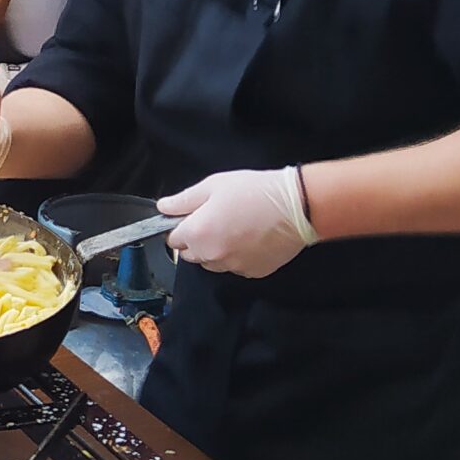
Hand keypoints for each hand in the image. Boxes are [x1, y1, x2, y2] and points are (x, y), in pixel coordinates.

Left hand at [159, 168, 314, 277]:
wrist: (296, 207)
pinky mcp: (253, 272)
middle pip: (191, 254)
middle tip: (214, 220)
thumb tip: (163, 208)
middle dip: (196, 240)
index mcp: (198, 234)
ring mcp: (233, 267)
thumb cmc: (254, 192)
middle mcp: (212, 256)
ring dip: (214, 250)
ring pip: (211, 263)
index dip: (180, 227)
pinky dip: (236, 257)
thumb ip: (184, 201)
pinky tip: (248, 239)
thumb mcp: (213, 186)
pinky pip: (234, 267)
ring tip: (233, 229)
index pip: (173, 240)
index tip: (192, 218)